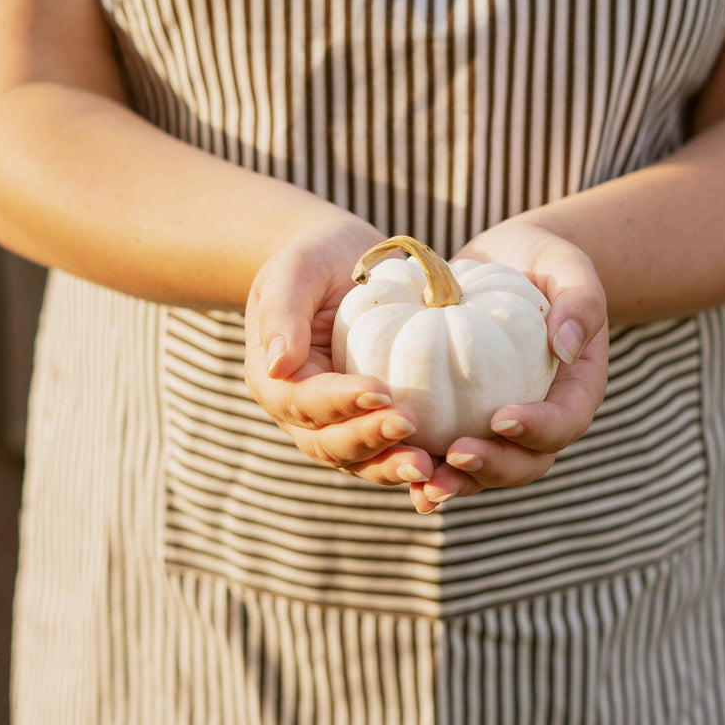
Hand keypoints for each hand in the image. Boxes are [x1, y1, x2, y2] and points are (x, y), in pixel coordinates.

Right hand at [244, 215, 437, 485]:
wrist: (342, 264)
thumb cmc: (314, 259)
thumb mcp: (293, 271)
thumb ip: (282, 313)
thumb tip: (279, 364)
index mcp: (275, 379)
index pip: (303, 401)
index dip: (339, 402)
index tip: (380, 391)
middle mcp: (303, 413)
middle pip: (330, 443)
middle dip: (369, 442)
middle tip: (410, 428)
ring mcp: (338, 423)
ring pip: (360, 460)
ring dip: (392, 465)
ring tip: (429, 465)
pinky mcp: (373, 423)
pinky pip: (390, 451)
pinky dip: (412, 460)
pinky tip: (448, 464)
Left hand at [410, 218, 609, 513]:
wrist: (511, 266)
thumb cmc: (547, 264)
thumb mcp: (571, 269)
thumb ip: (581, 304)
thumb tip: (566, 345)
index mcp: (573, 392)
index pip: (564, 423)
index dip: (537, 429)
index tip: (502, 418)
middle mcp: (538, 420)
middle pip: (524, 463)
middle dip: (492, 467)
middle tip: (455, 456)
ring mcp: (498, 426)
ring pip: (483, 470)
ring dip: (454, 481)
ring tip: (422, 485)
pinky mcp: (461, 419)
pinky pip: (444, 451)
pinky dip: (423, 464)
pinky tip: (392, 464)